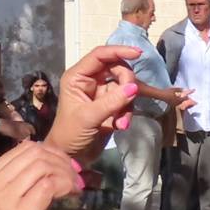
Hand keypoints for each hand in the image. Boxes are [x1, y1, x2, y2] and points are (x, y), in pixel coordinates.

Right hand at [0, 143, 82, 209]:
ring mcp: (4, 198)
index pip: (24, 149)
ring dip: (67, 174)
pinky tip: (74, 197)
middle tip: (76, 178)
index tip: (65, 167)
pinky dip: (67, 187)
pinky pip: (50, 187)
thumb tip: (45, 168)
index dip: (51, 153)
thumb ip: (14, 186)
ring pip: (45, 167)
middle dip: (62, 162)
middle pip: (36, 154)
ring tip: (76, 188)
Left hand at [46, 44, 141, 160]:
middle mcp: (90, 80)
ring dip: (127, 104)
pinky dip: (126, 113)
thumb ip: (112, 101)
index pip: (100, 55)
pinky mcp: (110, 105)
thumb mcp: (89, 117)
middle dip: (126, 84)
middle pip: (117, 69)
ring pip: (124, 86)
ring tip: (121, 122)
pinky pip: (126, 101)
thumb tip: (134, 87)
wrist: (71, 157)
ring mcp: (101, 93)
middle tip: (130, 98)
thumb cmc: (70, 134)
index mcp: (78, 77)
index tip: (138, 54)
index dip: (119, 51)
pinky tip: (120, 126)